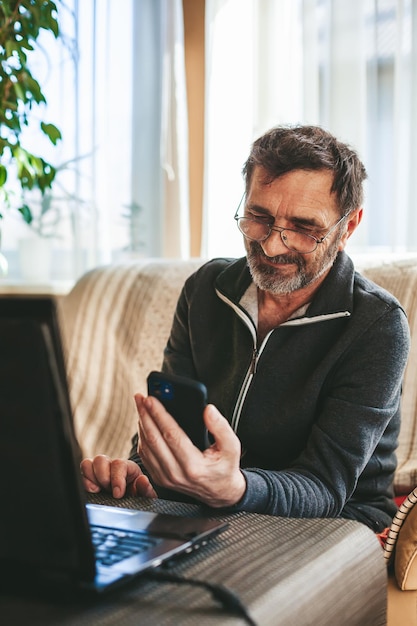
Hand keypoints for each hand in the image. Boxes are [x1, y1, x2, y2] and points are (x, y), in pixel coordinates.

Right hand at [80, 455, 156, 498]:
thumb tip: (142, 480)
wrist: (131, 499)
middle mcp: (112, 465)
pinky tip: (93, 490)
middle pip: (100, 460)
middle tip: (107, 491)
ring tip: (99, 490)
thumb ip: (146, 488)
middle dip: (103, 477)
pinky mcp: (90, 476)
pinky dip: (85, 480)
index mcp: (128, 467)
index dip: (116, 479)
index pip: (118, 464)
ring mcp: (100, 469)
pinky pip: (82, 471)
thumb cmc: (138, 495)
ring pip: (88, 463)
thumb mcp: (145, 494)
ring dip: (92, 477)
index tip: (117, 494)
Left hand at [134, 393, 245, 507]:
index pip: (170, 435)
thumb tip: (208, 410)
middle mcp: (176, 474)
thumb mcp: (232, 447)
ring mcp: (166, 478)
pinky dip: (142, 438)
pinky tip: (144, 425)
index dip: (159, 415)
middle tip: (140, 398)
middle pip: (153, 439)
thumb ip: (221, 427)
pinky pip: (145, 456)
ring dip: (142, 425)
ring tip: (141, 407)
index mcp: (193, 466)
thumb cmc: (225, 468)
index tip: (151, 399)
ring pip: (146, 447)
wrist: (220, 493)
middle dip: (145, 415)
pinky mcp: (160, 479)